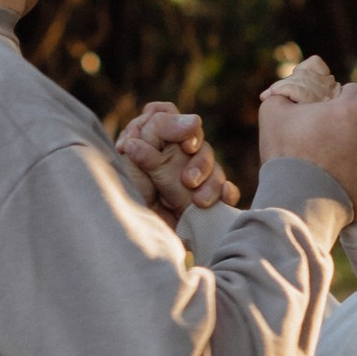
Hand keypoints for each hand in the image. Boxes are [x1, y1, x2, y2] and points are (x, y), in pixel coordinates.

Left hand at [114, 100, 239, 221]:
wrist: (134, 239)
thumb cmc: (129, 195)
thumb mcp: (133, 158)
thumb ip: (158, 131)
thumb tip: (193, 120)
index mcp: (149, 141)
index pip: (168, 116)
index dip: (180, 124)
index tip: (186, 144)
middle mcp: (170, 157)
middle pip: (199, 144)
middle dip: (200, 162)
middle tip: (188, 181)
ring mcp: (188, 181)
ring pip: (215, 169)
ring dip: (212, 184)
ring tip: (198, 202)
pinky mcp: (201, 203)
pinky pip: (226, 191)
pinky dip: (227, 194)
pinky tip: (223, 200)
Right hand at [257, 58, 356, 214]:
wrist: (296, 203)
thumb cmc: (284, 155)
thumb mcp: (272, 113)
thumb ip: (285, 93)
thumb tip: (289, 89)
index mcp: (352, 108)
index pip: (355, 92)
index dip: (341, 101)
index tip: (330, 115)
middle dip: (350, 130)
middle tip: (327, 147)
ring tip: (336, 169)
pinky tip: (347, 182)